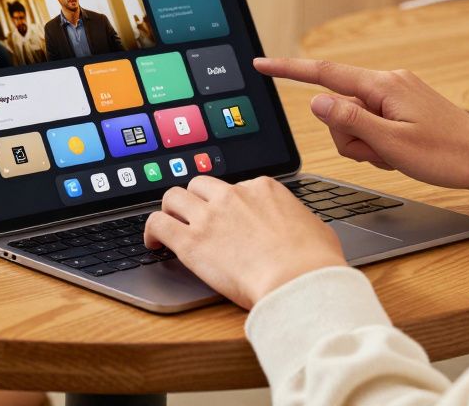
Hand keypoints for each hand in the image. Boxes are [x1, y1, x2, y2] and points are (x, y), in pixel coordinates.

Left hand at [144, 175, 347, 308]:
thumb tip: (303, 229)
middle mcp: (233, 195)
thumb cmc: (314, 263)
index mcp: (263, 189)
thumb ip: (300, 221)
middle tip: (195, 219)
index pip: (236, 186)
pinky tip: (153, 243)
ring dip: (171, 211)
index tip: (226, 217)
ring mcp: (209, 216)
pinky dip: (151, 230)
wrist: (298, 282)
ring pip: (173, 197)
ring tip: (169, 226)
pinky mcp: (191, 242)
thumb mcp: (316, 229)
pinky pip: (158, 224)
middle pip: (200, 186)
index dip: (228, 204)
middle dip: (196, 201)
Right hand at [255, 57, 468, 197]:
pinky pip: (373, 124)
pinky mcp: (404, 108)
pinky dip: (378, 143)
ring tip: (395, 156)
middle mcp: (388, 83)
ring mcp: (397, 95)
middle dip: (348, 136)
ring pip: (354, 119)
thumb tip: (316, 101)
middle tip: (380, 154)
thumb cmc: (449, 155)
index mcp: (384, 86)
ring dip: (366, 144)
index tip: (261, 64)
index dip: (289, 71)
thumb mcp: (393, 145)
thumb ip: (351, 121)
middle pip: (339, 106)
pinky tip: (401, 154)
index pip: (325, 74)